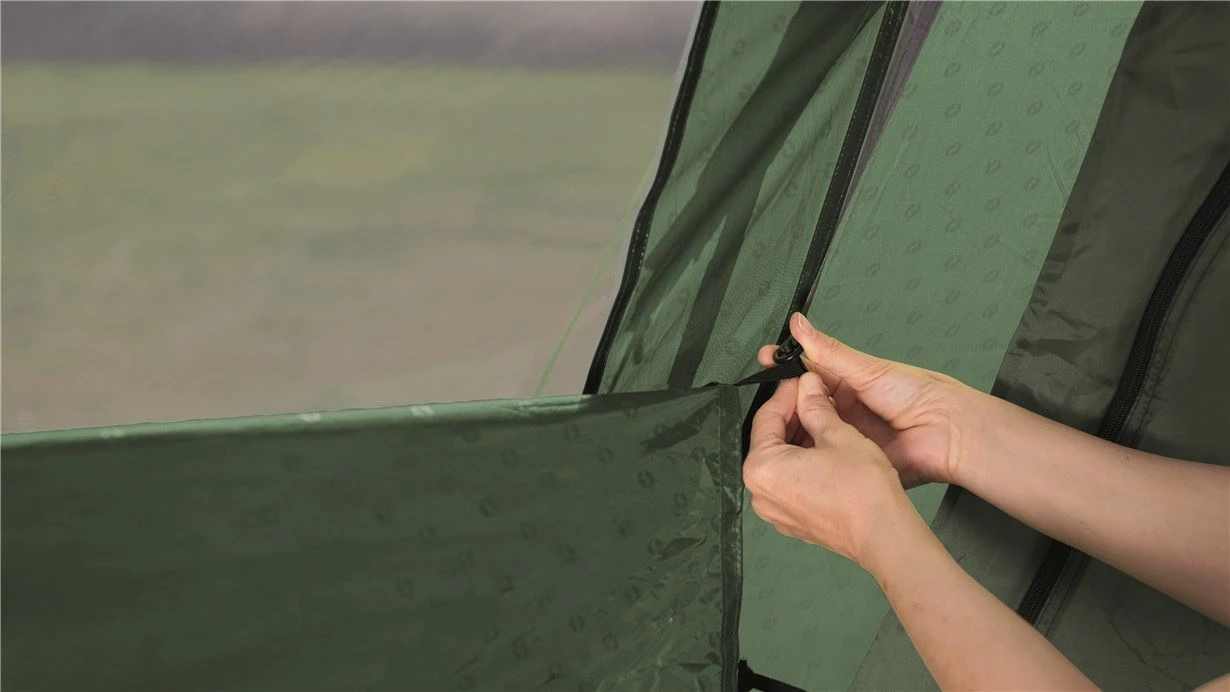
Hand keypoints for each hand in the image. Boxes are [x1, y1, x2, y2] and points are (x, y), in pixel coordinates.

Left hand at [743, 371, 922, 568]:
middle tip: (813, 396)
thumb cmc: (863, 493)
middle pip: (769, 440)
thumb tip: (807, 388)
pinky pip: (789, 483)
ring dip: (798, 439)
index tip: (799, 381)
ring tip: (824, 421)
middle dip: (792, 416)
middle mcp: (761, 493)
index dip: (786, 393)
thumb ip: (816, 407)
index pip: (766, 417)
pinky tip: (824, 450)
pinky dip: (801, 463)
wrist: (884, 534)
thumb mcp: (838, 434)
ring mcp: (776, 511)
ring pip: (779, 462)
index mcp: (762, 468)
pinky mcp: (792, 521)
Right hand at [757, 313, 973, 486]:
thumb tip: (799, 323)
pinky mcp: (849, 459)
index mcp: (846, 381)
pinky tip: (794, 450)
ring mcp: (844, 434)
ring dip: (794, 428)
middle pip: (802, 403)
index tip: (765, 359)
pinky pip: (823, 457)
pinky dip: (809, 454)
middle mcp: (842, 407)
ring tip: (776, 423)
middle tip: (768, 397)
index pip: (806, 370)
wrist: (947, 434)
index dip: (784, 366)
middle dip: (783, 400)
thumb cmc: (919, 395)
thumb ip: (828, 351)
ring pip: (808, 431)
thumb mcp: (866, 369)